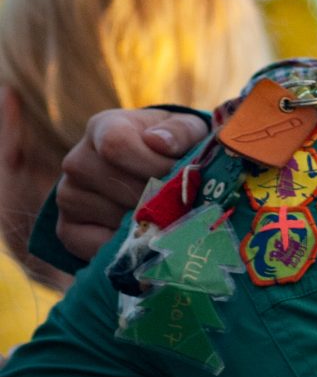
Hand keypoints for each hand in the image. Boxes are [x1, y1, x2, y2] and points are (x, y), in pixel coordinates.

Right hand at [56, 108, 208, 260]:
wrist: (156, 177)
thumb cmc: (176, 149)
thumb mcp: (188, 131)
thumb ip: (180, 131)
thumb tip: (159, 141)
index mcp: (105, 128)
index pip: (117, 146)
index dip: (153, 165)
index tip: (181, 174)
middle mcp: (78, 161)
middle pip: (119, 187)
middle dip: (159, 198)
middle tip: (182, 202)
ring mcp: (68, 196)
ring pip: (113, 217)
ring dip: (148, 223)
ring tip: (165, 216)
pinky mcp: (68, 229)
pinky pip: (96, 246)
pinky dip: (127, 247)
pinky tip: (146, 237)